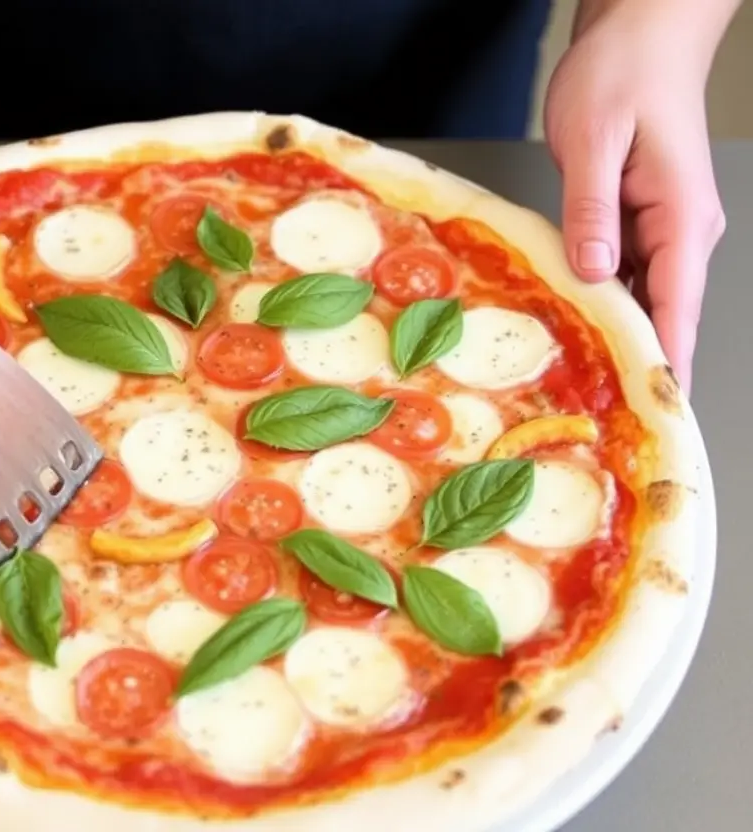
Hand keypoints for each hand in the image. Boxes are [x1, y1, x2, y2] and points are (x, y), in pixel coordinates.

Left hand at [544, 2, 726, 394]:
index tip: (652, 410)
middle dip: (633, 361)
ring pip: (640, 297)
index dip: (664, 364)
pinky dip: (599, 299)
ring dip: (613, 334)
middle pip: (662, 314)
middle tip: (596, 412)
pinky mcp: (637, 219)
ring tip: (577, 382)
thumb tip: (595, 270)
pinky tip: (569, 322)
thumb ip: (592, 210)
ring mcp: (662, 227)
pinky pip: (622, 273)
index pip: (677, 309)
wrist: (640, 32)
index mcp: (683, 218)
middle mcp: (682, 231)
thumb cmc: (623, 74)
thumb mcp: (594, 142)